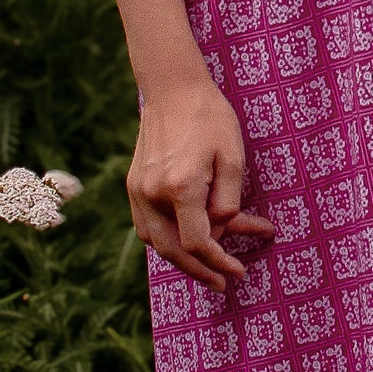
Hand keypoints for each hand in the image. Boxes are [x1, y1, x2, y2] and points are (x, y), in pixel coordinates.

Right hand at [127, 74, 274, 290]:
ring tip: (208, 267)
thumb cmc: (211, 118)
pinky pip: (147, 226)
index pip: (198, 242)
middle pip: (174, 251)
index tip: (239, 270)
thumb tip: (221, 231)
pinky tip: (185, 242)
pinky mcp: (133, 185)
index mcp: (181, 187)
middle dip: (201, 271)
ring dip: (182, 259)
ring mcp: (138, 191)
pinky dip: (166, 240)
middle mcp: (153, 194)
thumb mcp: (233, 156)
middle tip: (224, 282)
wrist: (173, 89)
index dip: (220, 261)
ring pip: (157, 242)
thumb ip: (229, 199)